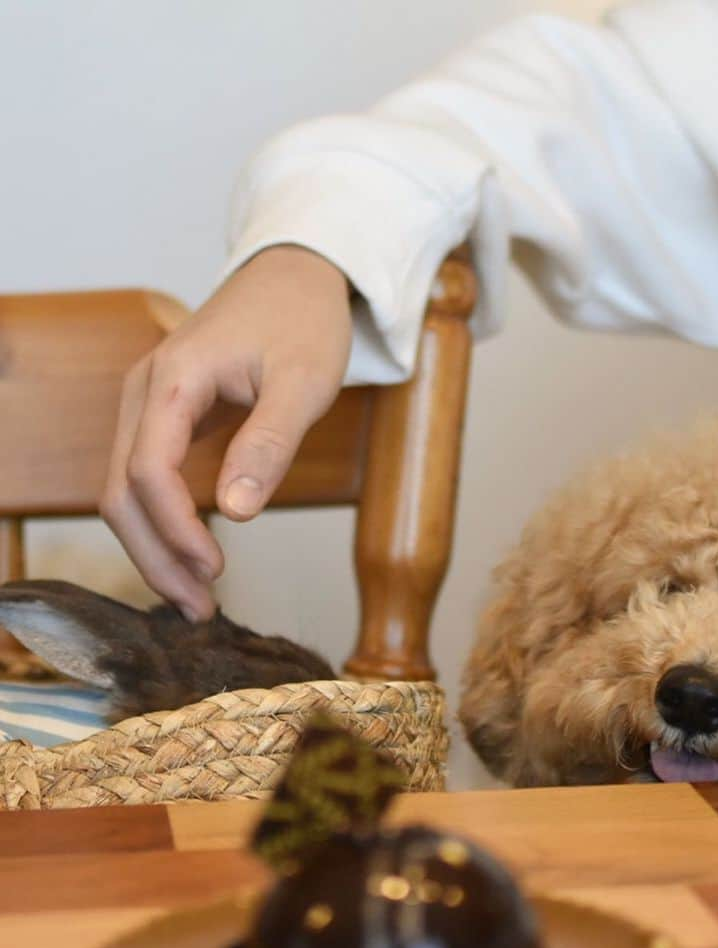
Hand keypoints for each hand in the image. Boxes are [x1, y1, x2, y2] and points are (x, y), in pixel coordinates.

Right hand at [101, 245, 351, 619]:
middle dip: (156, 556)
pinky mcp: (164, 417)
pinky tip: (194, 556)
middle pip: (121, 490)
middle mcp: (144, 391)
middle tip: (200, 610)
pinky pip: (146, 478)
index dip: (175, 529)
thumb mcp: (304, 382)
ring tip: (198, 598)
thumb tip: (235, 514)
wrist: (295, 276)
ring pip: (126, 490)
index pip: (147, 469)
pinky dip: (164, 522)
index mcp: (173, 379)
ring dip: (156, 548)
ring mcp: (148, 404)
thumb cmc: (303, 321)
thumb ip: (270, 444)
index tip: (215, 569)